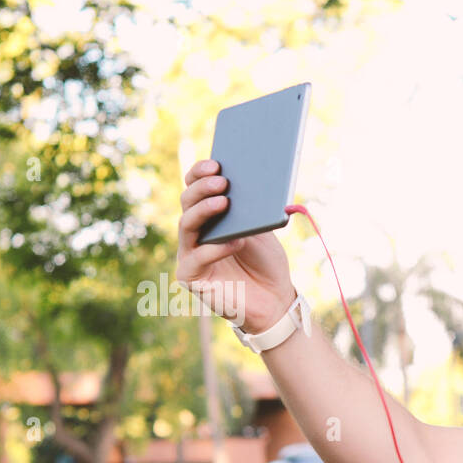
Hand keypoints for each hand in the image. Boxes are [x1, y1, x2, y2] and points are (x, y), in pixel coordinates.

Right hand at [176, 159, 296, 332]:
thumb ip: (250, 211)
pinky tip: (235, 241)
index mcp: (210, 217)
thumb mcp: (262, 230)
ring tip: (224, 201)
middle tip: (222, 181)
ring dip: (205, 211)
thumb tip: (248, 184)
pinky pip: (197, 257)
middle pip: (188, 203)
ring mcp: (190, 253)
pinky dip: (215, 248)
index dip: (200, 174)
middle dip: (203, 188)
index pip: (196, 189)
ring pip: (187, 225)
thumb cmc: (267, 264)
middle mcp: (195, 233)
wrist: (275, 299)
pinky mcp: (191, 277)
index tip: (216, 163)